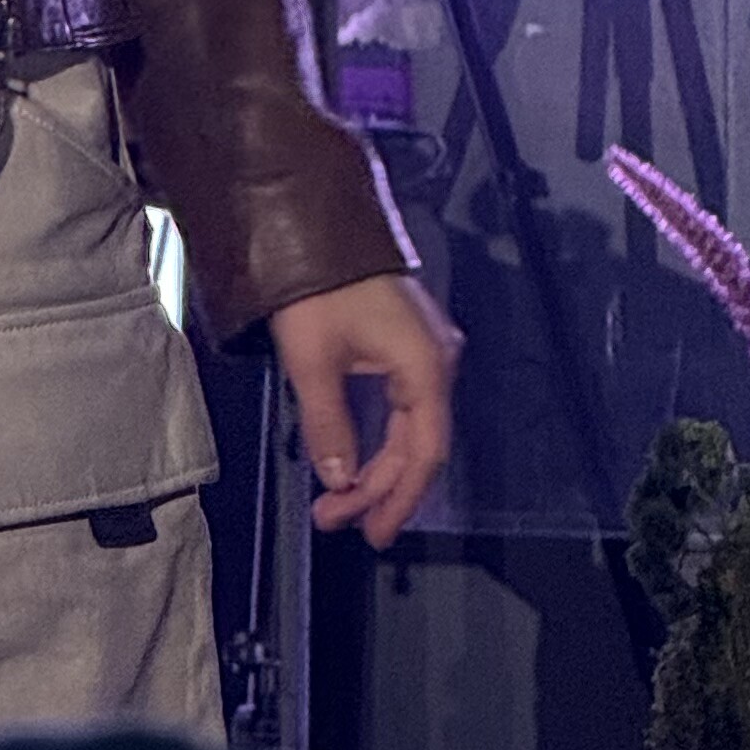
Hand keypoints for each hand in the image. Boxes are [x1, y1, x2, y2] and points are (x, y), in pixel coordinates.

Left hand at [268, 271, 459, 549]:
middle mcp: (435, 358)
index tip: (373, 531)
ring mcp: (422, 347)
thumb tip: (339, 477)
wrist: (313, 217)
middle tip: (338, 519)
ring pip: (407, 425)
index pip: (424, 452)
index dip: (400, 498)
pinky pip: (399, 402)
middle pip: (416, 443)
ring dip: (374, 464)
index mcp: (425, 366)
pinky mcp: (403, 338)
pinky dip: (376, 435)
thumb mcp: (314, 360)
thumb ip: (329, 425)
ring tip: (337, 499)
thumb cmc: (318, 284)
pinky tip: (353, 456)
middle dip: (377, 487)